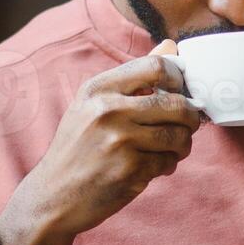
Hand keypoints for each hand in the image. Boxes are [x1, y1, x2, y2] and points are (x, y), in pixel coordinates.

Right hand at [0, 40, 200, 244]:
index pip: (155, 67)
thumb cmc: (77, 149)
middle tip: (187, 125)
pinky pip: (168, 162)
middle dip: (190, 117)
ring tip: (171, 149)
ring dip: (183, 144)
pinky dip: (167, 166)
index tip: (179, 91)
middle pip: (177, 103)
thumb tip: (171, 47)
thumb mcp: (91, 105)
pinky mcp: (130, 171)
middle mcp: (108, 111)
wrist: (52, 197)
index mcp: (98, 89)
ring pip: (179, 136)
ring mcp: (120, 142)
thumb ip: (133, 78)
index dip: (177, 78)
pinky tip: (152, 168)